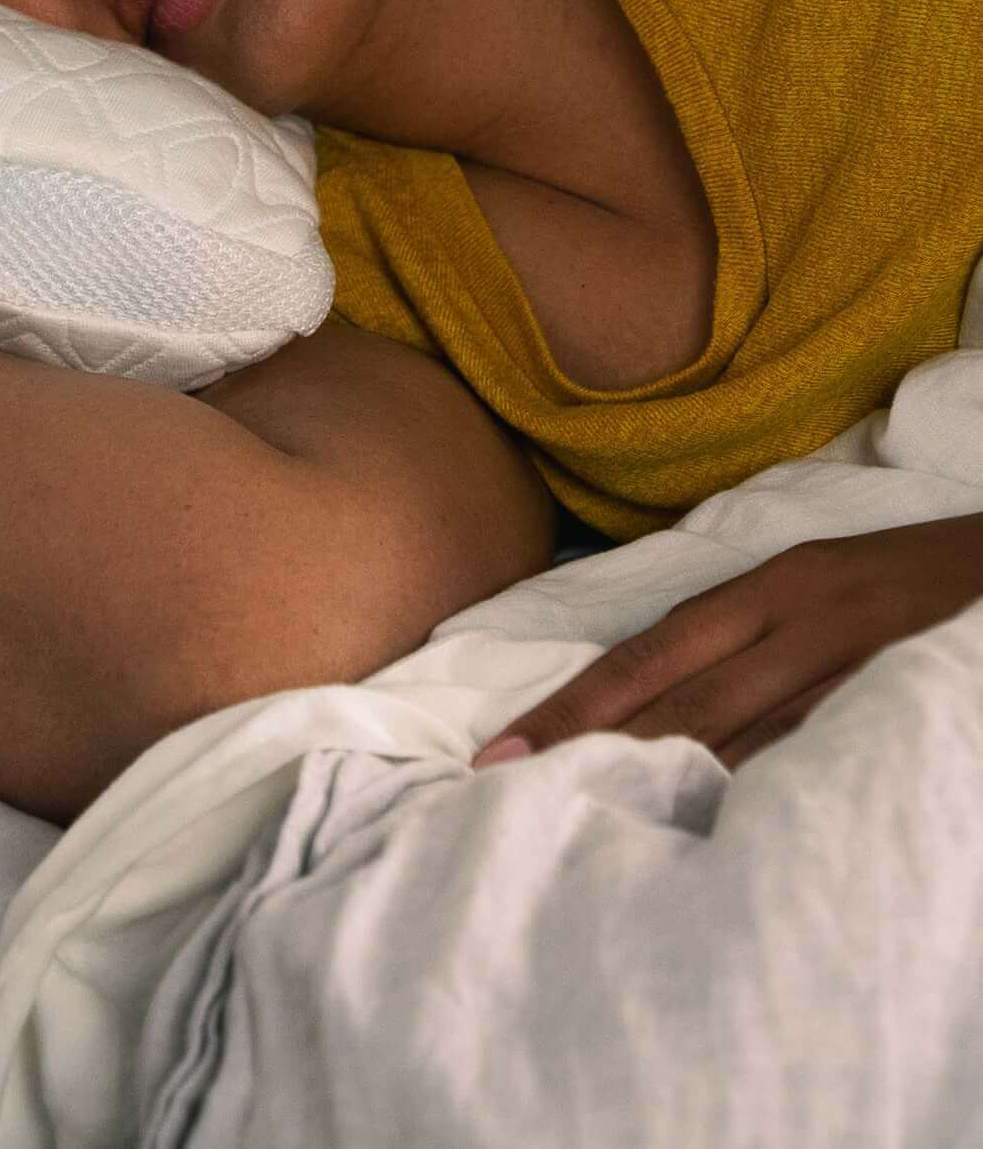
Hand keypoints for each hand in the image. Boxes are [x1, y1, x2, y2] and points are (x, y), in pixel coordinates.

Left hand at [473, 512, 982, 771]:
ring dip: (664, 782)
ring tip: (586, 822)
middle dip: (592, 747)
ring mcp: (853, 669)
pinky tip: (716, 836)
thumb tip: (658, 701)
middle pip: (678, 699)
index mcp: (770, 587)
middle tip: (512, 792)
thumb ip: (745, 636)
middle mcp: (799, 623)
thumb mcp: (819, 585)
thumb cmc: (911, 578)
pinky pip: (817, 758)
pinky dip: (763, 796)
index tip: (504, 749)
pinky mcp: (901, 704)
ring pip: (743, 738)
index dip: (573, 702)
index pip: (648, 652)